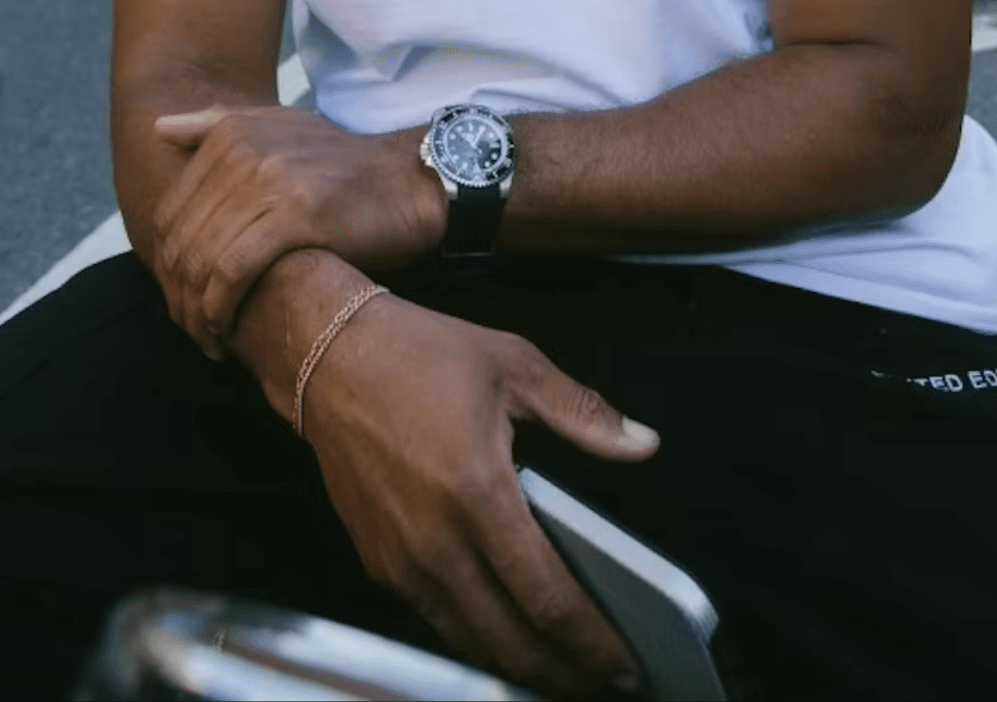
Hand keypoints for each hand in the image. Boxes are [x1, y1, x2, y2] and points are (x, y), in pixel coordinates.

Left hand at [152, 104, 445, 353]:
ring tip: (207, 339)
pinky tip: (224, 331)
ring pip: (203, 258)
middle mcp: (245, 151)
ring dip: (195, 310)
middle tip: (190, 330)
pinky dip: (219, 307)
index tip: (181, 299)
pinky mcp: (297, 216)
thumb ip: (216, 125)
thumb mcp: (280, 128)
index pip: (170, 213)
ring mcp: (270, 181)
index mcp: (233, 132)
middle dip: (177, 295)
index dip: (165, 265)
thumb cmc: (341, 167)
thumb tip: (159, 128)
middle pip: (181, 240)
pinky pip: (234, 270)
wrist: (409, 181)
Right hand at [303, 292, 657, 696]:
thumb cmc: (415, 354)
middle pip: (510, 642)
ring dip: (520, 666)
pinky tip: (507, 629)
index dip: (591, 642)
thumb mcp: (514, 365)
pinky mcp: (379, 562)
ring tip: (563, 667)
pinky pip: (437, 619)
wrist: (329, 356)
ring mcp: (401, 558)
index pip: (546, 596)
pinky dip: (477, 637)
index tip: (623, 663)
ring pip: (470, 642)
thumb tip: (640, 443)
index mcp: (476, 491)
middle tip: (604, 681)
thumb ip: (583, 413)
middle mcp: (435, 538)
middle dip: (563, 674)